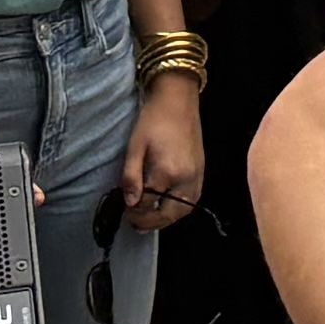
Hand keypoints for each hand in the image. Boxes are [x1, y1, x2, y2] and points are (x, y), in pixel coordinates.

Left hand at [119, 75, 205, 226]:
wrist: (178, 100)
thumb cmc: (153, 120)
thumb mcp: (135, 147)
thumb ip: (131, 177)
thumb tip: (129, 203)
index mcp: (167, 172)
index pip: (147, 204)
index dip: (133, 210)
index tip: (123, 208)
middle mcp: (185, 179)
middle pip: (168, 214)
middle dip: (149, 222)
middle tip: (134, 223)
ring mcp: (196, 177)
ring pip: (183, 212)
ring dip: (165, 220)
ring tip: (149, 219)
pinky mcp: (201, 173)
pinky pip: (192, 201)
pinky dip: (178, 210)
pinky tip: (166, 207)